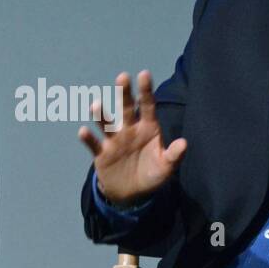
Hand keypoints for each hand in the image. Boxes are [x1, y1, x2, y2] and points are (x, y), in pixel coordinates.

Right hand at [77, 70, 186, 206]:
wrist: (131, 193)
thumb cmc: (151, 174)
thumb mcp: (166, 167)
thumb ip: (174, 155)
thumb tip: (184, 143)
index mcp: (148, 128)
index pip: (148, 106)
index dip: (146, 91)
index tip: (144, 74)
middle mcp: (130, 130)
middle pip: (126, 109)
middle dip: (124, 94)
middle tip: (122, 77)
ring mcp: (114, 140)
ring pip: (107, 124)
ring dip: (101, 115)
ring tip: (96, 105)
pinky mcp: (102, 154)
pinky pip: (94, 144)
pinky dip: (89, 138)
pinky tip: (83, 131)